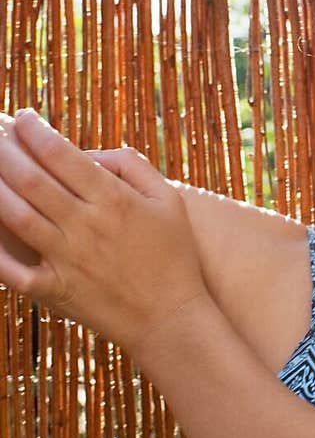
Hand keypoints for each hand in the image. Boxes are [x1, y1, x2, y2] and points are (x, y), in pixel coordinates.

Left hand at [0, 109, 210, 367]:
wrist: (173, 320)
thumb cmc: (174, 256)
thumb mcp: (168, 200)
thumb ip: (132, 167)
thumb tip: (91, 153)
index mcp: (113, 199)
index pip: (61, 154)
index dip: (35, 131)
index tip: (22, 118)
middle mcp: (86, 225)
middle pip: (31, 179)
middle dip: (4, 151)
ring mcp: (68, 259)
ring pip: (16, 216)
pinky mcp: (56, 290)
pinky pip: (13, 271)